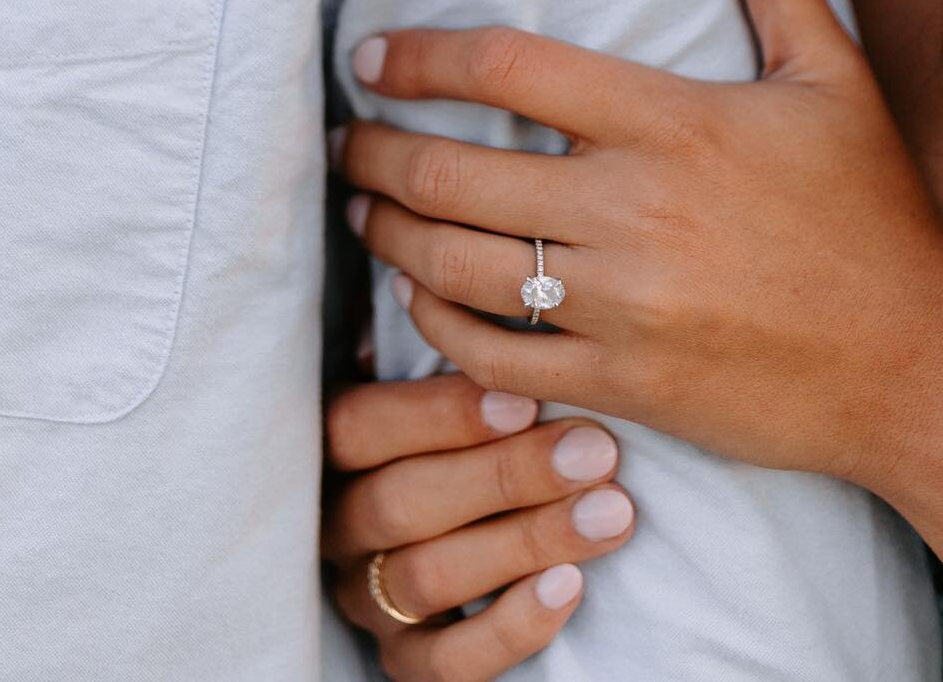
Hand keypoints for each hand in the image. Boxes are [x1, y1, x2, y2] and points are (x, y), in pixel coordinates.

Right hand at [323, 373, 636, 680]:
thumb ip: (449, 357)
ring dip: (524, 542)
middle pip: (399, 504)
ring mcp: (366, 600)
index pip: (359, 428)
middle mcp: (337, 528)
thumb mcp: (438, 394)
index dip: (439, 415)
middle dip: (503, 476)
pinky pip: (445, 664)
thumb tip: (477, 298)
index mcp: (332, 451)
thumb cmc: (460, 440)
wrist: (469, 535)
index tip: (525, 398)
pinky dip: (510, 626)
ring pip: (426, 579)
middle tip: (593, 451)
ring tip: (609, 512)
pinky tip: (570, 587)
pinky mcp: (402, 665)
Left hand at [337, 0, 942, 497]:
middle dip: (374, 151)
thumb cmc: (873, 212)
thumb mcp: (831, 74)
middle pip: (451, 173)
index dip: (419, 56)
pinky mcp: (621, 384)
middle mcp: (634, 210)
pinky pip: (490, 357)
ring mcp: (622, 306)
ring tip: (361, 208)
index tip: (371, 56)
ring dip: (384, 235)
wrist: (922, 372)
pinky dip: (432, 328)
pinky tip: (415, 299)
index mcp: (673, 122)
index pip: (507, 67)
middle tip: (345, 136)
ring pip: (453, 266)